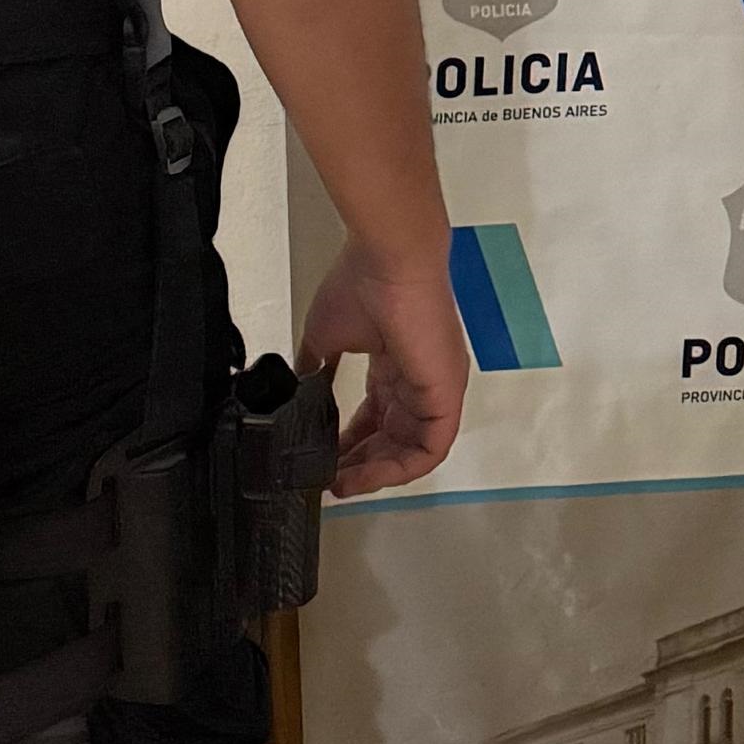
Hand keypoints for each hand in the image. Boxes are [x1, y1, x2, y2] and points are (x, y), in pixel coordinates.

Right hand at [297, 237, 468, 495]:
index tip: (323, 458)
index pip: (377, 416)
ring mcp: (437, 389)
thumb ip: (315, 367)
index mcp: (396, 363)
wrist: (388, 259)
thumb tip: (297, 386)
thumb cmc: (361, 284)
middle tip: (330, 479)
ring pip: (412, 450)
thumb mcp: (325, 335)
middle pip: (394, 438)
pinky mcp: (446, 396)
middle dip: (360, 464)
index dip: (350, 442)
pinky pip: (430, 448)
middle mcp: (420, 380)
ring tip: (343, 483)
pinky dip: (399, 468)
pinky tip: (366, 474)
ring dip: (376, 472)